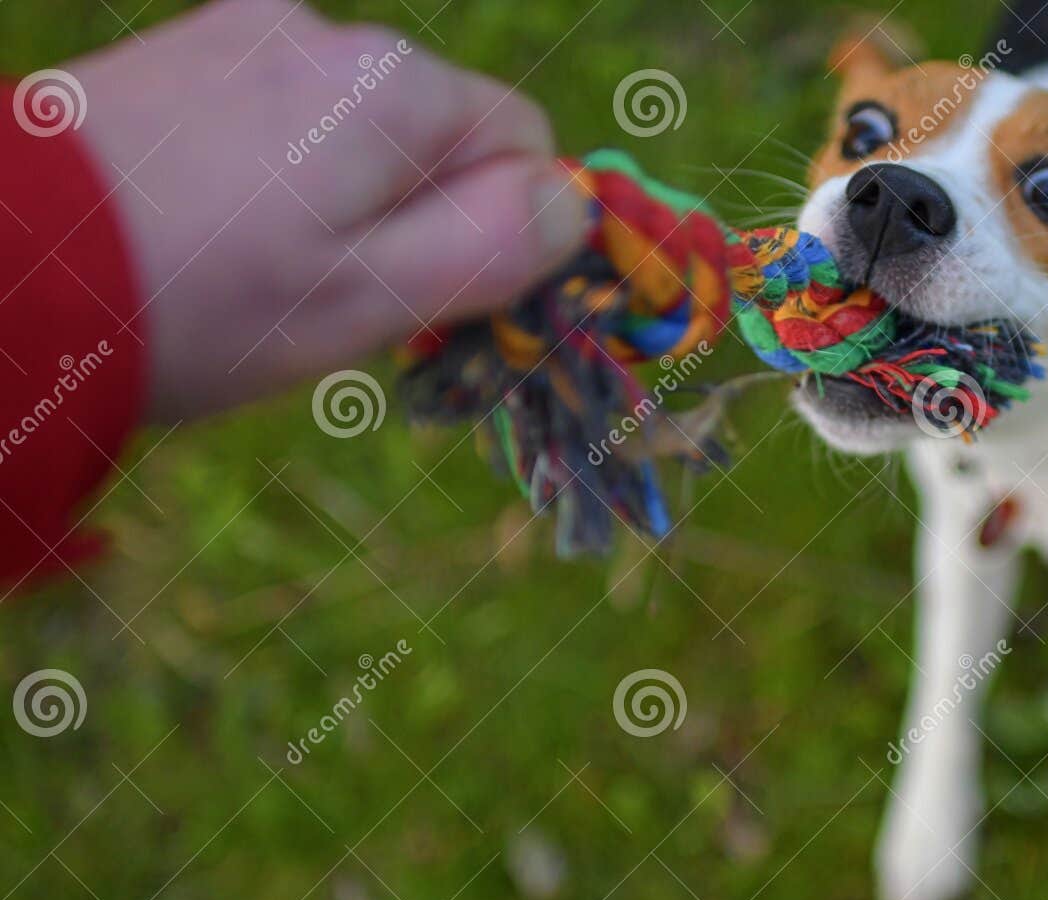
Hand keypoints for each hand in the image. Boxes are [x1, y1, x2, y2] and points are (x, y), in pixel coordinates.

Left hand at [70, 0, 588, 421]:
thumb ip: (492, 248)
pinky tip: (222, 232)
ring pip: (355, 131)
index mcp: (394, 86)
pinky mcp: (180, 57)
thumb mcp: (371, 297)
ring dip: (347, 201)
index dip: (506, 231)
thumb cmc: (204, 298)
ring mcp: (243, 34)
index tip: (448, 303)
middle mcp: (326, 32)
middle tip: (347, 303)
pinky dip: (279, 176)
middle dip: (421, 218)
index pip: (520, 143)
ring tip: (270, 275)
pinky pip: (279, 119)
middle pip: (437, 134)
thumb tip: (574, 203)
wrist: (4, 267)